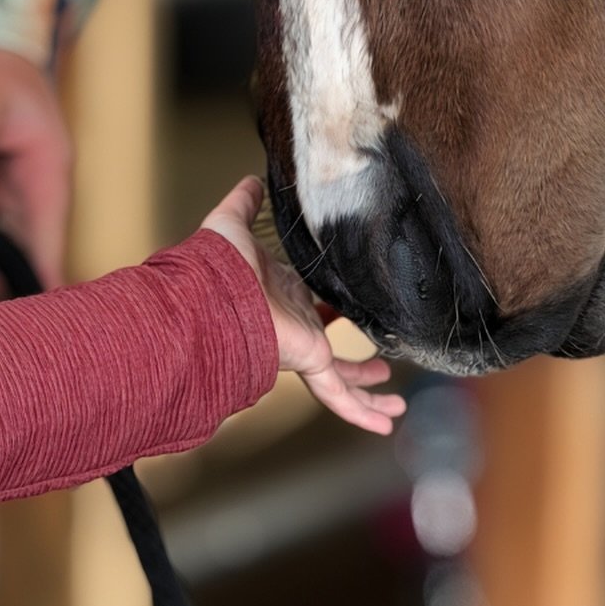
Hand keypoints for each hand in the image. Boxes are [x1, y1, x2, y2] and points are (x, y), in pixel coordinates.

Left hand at [203, 178, 406, 435]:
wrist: (210, 296)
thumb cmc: (215, 267)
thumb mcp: (233, 224)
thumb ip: (245, 203)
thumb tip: (251, 180)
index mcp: (284, 299)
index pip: (314, 309)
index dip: (332, 312)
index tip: (345, 312)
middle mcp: (297, 327)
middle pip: (333, 353)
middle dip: (357, 367)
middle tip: (377, 371)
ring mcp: (304, 349)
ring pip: (343, 381)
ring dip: (367, 395)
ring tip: (393, 407)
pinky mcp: (309, 363)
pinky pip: (339, 396)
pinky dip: (362, 412)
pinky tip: (385, 426)